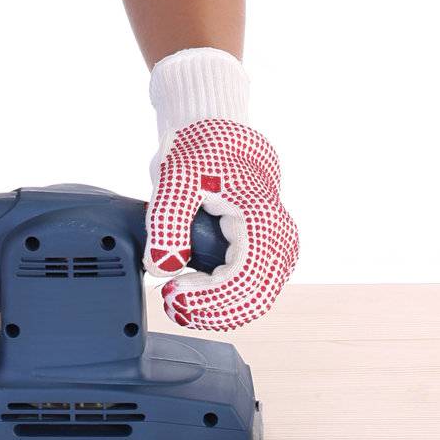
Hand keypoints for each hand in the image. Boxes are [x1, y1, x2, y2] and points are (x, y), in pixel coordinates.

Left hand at [142, 47, 298, 330]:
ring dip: (221, 308)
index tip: (172, 294)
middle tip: (173, 304)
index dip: (208, 299)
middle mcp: (277, 234)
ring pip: (259, 295)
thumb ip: (167, 222)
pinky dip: (228, 296)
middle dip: (213, 311)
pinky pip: (256, 284)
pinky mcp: (267, 245)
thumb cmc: (198, 147)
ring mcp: (276, 242)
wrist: (216, 128)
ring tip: (182, 300)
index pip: (244, 278)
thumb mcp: (175, 177)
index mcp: (260, 217)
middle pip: (256, 296)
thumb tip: (162, 268)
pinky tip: (198, 290)